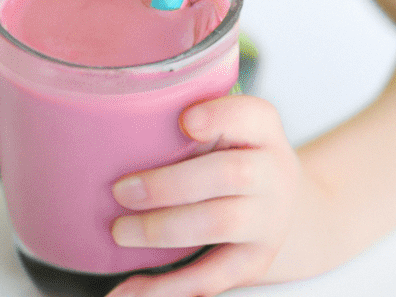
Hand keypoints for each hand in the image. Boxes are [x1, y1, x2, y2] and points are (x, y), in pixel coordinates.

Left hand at [108, 95, 319, 296]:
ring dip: (163, 230)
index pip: (248, 115)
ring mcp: (269, 220)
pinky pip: (212, 276)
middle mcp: (274, 171)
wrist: (277, 194)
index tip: (184, 121)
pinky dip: (169, 286)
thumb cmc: (231, 146)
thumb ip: (188, 117)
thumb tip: (118, 118)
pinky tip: (132, 289)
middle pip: (230, 175)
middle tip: (120, 191)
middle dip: (170, 185)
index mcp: (262, 126)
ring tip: (120, 231)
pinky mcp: (255, 260)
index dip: (218, 118)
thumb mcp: (224, 121)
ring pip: (220, 225)